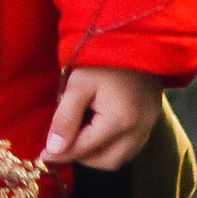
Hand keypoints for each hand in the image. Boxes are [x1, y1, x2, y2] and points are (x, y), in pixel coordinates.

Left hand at [43, 64, 162, 171]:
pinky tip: (100, 132)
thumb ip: (65, 118)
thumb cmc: (104, 57)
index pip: (85, 149)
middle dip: (82, 156)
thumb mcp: (79, 83)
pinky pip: (132, 147)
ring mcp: (149, 126)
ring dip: (98, 155)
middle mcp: (138, 130)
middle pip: (105, 162)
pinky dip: (114, 147)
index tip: (43, 154)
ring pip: (120, 158)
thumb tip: (53, 150)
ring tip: (81, 137)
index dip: (61, 153)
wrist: (136, 36)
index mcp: (120, 120)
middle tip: (63, 143)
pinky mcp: (153, 120)